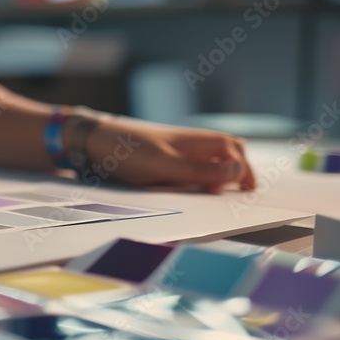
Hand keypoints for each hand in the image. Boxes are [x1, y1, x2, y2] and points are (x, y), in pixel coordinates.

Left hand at [82, 118, 255, 192]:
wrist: (91, 142)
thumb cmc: (126, 151)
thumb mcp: (164, 166)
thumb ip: (200, 172)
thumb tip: (239, 172)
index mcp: (195, 141)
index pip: (234, 149)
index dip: (245, 169)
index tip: (248, 193)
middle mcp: (188, 144)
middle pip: (224, 153)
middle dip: (233, 172)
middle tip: (232, 197)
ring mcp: (175, 151)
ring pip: (206, 163)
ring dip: (212, 179)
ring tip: (208, 198)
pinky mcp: (160, 160)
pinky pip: (186, 170)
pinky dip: (193, 182)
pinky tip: (185, 193)